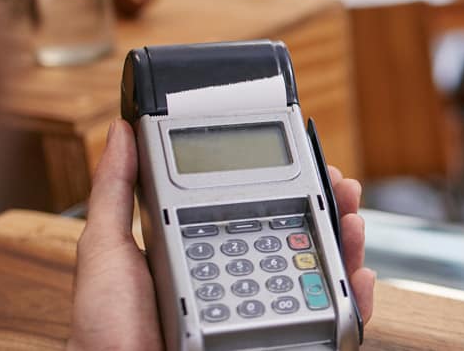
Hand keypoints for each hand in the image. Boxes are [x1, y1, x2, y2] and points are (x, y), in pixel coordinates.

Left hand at [68, 121, 375, 349]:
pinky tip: (357, 279)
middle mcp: (239, 282)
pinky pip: (328, 326)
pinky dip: (353, 303)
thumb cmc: (106, 331)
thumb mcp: (107, 251)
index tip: (310, 163)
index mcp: (205, 253)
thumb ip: (116, 192)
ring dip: (346, 245)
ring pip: (320, 275)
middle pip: (301, 238)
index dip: (290, 185)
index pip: (260, 212)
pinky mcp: (281, 342)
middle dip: (329, 208)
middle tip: (341, 187)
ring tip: (352, 222)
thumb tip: (120, 134)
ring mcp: (261, 314)